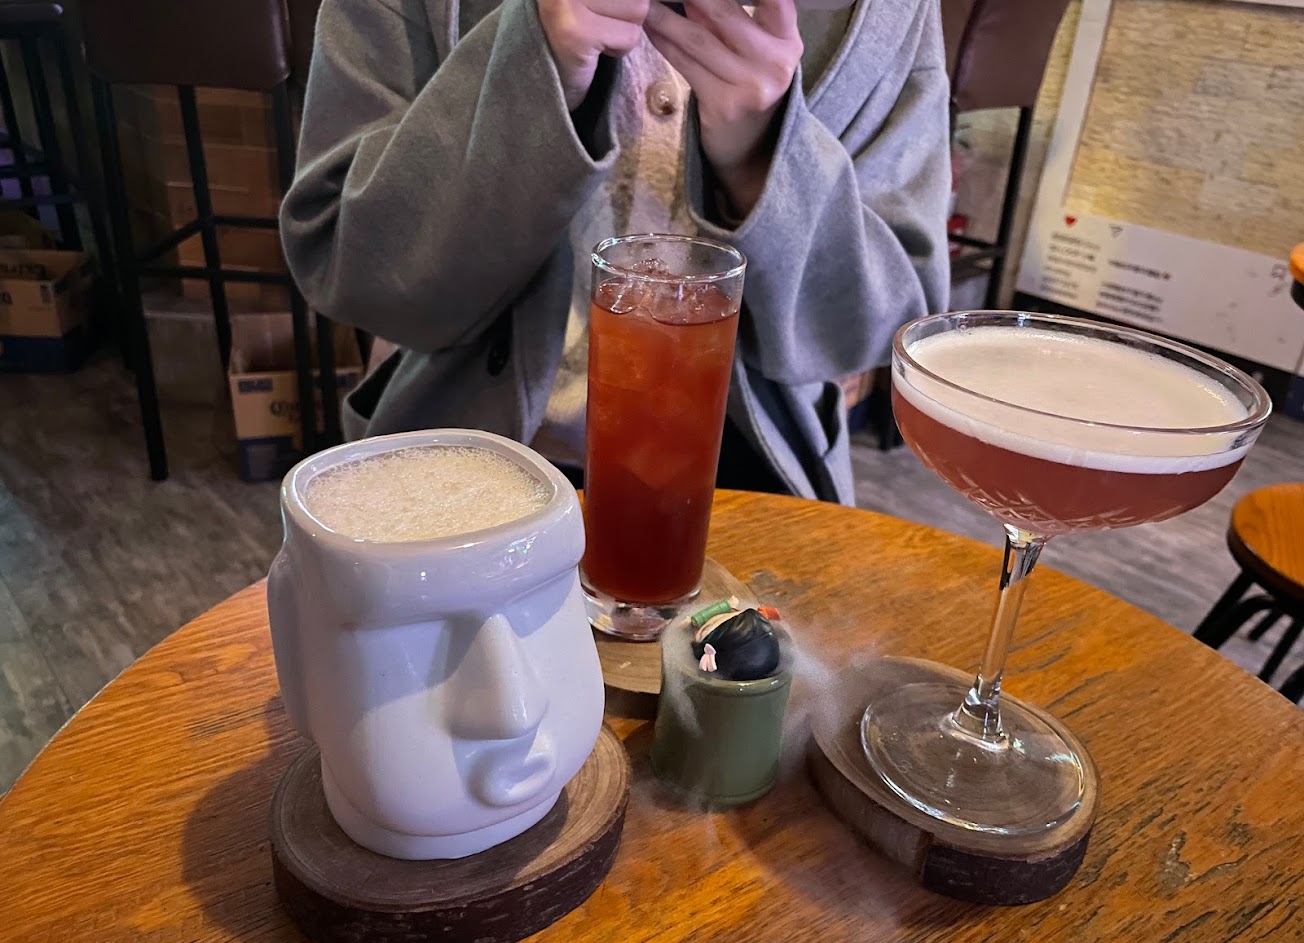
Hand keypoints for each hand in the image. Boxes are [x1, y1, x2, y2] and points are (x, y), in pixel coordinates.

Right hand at [539, 0, 651, 110]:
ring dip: (625, 28)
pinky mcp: (577, 32)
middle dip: (629, 10)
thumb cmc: (579, 21)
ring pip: (639, 10)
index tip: (608, 10)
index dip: (627, 3)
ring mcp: (568, 2)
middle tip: (599, 20)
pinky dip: (620, 48)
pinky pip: (630, 36)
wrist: (540, 70)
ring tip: (597, 32)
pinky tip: (594, 47)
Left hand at [644, 0, 801, 217]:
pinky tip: (649, 27)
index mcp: (788, 40)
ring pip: (698, 39)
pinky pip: (686, 65)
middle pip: (725, 13)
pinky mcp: (723, 106)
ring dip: (665, 15)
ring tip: (646, 1)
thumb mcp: (758, 50)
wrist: (753, 148)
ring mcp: (750, 87)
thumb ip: (735, 18)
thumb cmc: (751, 85)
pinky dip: (664, 42)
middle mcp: (775, 62)